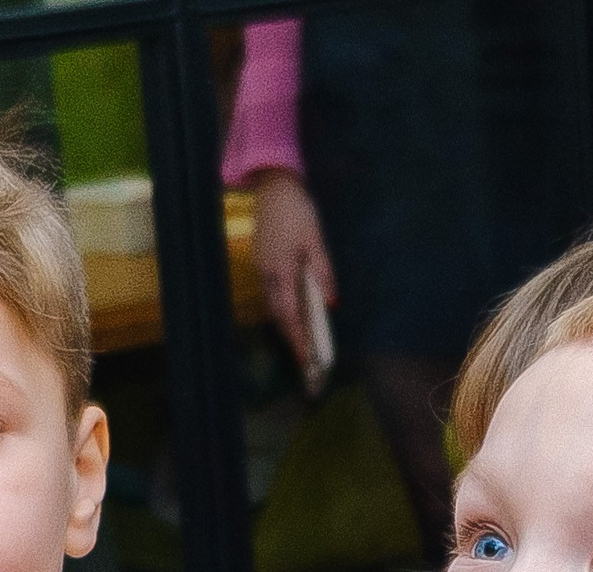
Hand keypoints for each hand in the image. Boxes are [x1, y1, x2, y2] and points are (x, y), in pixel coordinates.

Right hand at [249, 168, 335, 386]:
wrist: (273, 188)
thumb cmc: (298, 211)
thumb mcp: (316, 240)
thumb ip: (323, 272)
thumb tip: (330, 303)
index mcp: (282, 270)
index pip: (290, 314)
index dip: (299, 338)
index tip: (307, 359)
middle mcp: (268, 274)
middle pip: (279, 315)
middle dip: (292, 339)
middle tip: (306, 360)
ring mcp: (262, 268)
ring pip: (274, 306)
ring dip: (286, 326)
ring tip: (301, 343)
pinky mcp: (262, 262)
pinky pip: (272, 294)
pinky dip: (282, 309)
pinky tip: (292, 315)